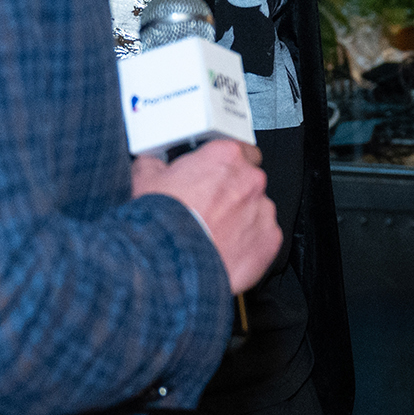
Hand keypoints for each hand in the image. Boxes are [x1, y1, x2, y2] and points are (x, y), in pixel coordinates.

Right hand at [133, 138, 282, 291]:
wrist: (170, 265)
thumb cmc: (161, 224)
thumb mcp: (144, 180)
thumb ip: (155, 164)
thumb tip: (152, 164)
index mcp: (225, 157)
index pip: (238, 149)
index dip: (224, 165)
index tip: (214, 175)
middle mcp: (250, 180)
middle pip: (248, 180)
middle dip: (231, 192)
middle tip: (207, 207)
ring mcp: (263, 210)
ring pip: (256, 209)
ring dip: (240, 218)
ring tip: (214, 232)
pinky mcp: (269, 240)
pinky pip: (263, 237)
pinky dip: (249, 243)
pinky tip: (226, 248)